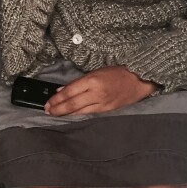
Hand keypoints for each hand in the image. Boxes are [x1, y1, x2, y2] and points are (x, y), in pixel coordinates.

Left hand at [44, 66, 158, 115]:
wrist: (139, 79)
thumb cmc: (118, 71)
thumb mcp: (97, 71)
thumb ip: (79, 81)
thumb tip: (62, 90)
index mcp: (92, 80)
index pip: (69, 91)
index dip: (57, 99)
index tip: (47, 102)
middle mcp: (96, 93)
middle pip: (72, 104)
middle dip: (58, 108)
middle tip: (47, 110)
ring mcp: (103, 104)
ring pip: (80, 112)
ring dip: (65, 114)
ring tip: (55, 114)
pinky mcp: (108, 110)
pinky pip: (89, 114)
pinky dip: (78, 115)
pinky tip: (70, 116)